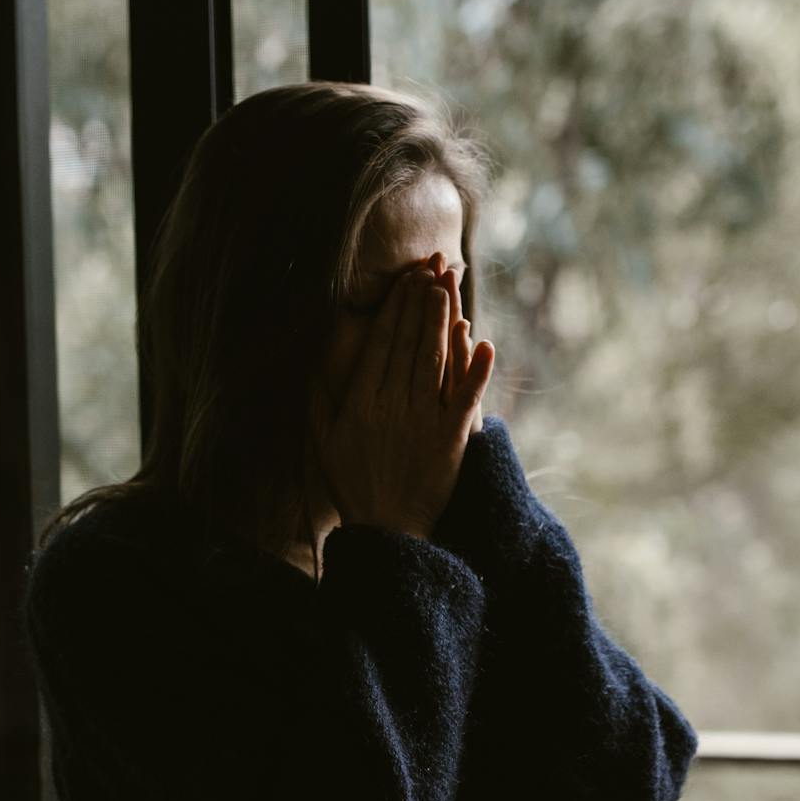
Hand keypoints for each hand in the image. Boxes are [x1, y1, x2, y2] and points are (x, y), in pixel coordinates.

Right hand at [310, 255, 496, 539]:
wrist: (388, 530)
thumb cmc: (353, 485)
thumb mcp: (324, 442)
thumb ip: (319, 400)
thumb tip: (314, 362)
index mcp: (361, 404)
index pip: (381, 345)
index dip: (395, 309)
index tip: (405, 281)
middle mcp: (392, 406)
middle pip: (408, 344)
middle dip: (419, 304)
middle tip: (430, 270)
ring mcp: (423, 421)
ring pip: (434, 362)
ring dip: (441, 322)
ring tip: (447, 290)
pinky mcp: (451, 439)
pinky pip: (465, 398)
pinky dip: (476, 371)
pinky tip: (485, 343)